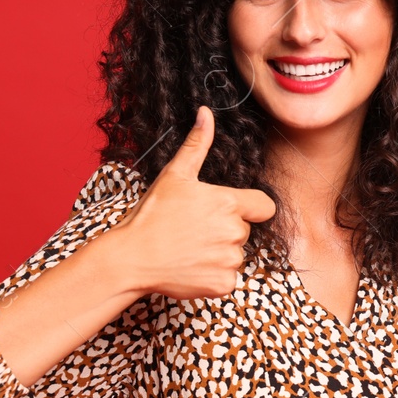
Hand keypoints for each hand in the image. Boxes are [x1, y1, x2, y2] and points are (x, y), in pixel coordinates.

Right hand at [109, 106, 276, 298]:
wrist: (132, 257)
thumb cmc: (152, 214)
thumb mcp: (175, 175)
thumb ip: (197, 145)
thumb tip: (205, 113)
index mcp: (229, 204)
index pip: (264, 206)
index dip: (250, 208)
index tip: (228, 211)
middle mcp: (235, 232)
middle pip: (245, 231)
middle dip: (225, 230)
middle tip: (194, 230)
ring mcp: (230, 260)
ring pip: (235, 255)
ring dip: (219, 253)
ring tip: (189, 248)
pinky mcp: (223, 284)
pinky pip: (227, 279)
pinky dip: (212, 276)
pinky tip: (190, 267)